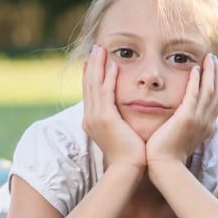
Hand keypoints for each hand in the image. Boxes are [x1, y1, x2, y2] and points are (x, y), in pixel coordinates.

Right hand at [81, 45, 146, 172]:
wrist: (127, 169)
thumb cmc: (128, 154)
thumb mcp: (119, 133)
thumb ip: (118, 121)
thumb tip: (122, 115)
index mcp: (92, 120)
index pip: (89, 92)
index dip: (90, 74)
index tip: (92, 60)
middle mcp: (90, 117)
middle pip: (88, 84)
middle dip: (92, 65)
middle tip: (96, 48)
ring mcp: (95, 117)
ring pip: (94, 85)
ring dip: (98, 65)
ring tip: (101, 49)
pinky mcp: (105, 118)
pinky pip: (106, 93)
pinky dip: (108, 78)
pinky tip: (113, 65)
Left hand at [146, 53, 217, 171]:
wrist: (164, 166)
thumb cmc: (168, 155)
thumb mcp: (183, 137)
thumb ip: (187, 126)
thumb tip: (185, 119)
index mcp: (207, 126)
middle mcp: (207, 121)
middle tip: (214, 59)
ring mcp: (198, 119)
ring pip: (210, 90)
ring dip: (210, 72)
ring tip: (208, 58)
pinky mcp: (186, 118)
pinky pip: (194, 94)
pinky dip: (196, 80)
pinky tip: (194, 68)